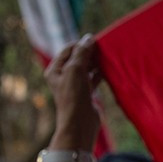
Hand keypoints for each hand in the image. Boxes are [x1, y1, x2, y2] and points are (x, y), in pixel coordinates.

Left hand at [45, 34, 101, 150]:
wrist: (80, 122)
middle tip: (102, 48)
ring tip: (106, 57)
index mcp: (55, 70)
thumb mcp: (75, 69)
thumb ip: (81, 52)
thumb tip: (88, 38)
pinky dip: (99, 73)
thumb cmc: (73, 96)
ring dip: (95, 62)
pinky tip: (107, 69)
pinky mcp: (86, 93)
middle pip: (78, 58)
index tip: (95, 40)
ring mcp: (75, 85)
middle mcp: (63, 77)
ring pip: (86, 68)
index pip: (68, 50)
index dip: (81, 44)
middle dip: (89, 53)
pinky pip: (93, 78)